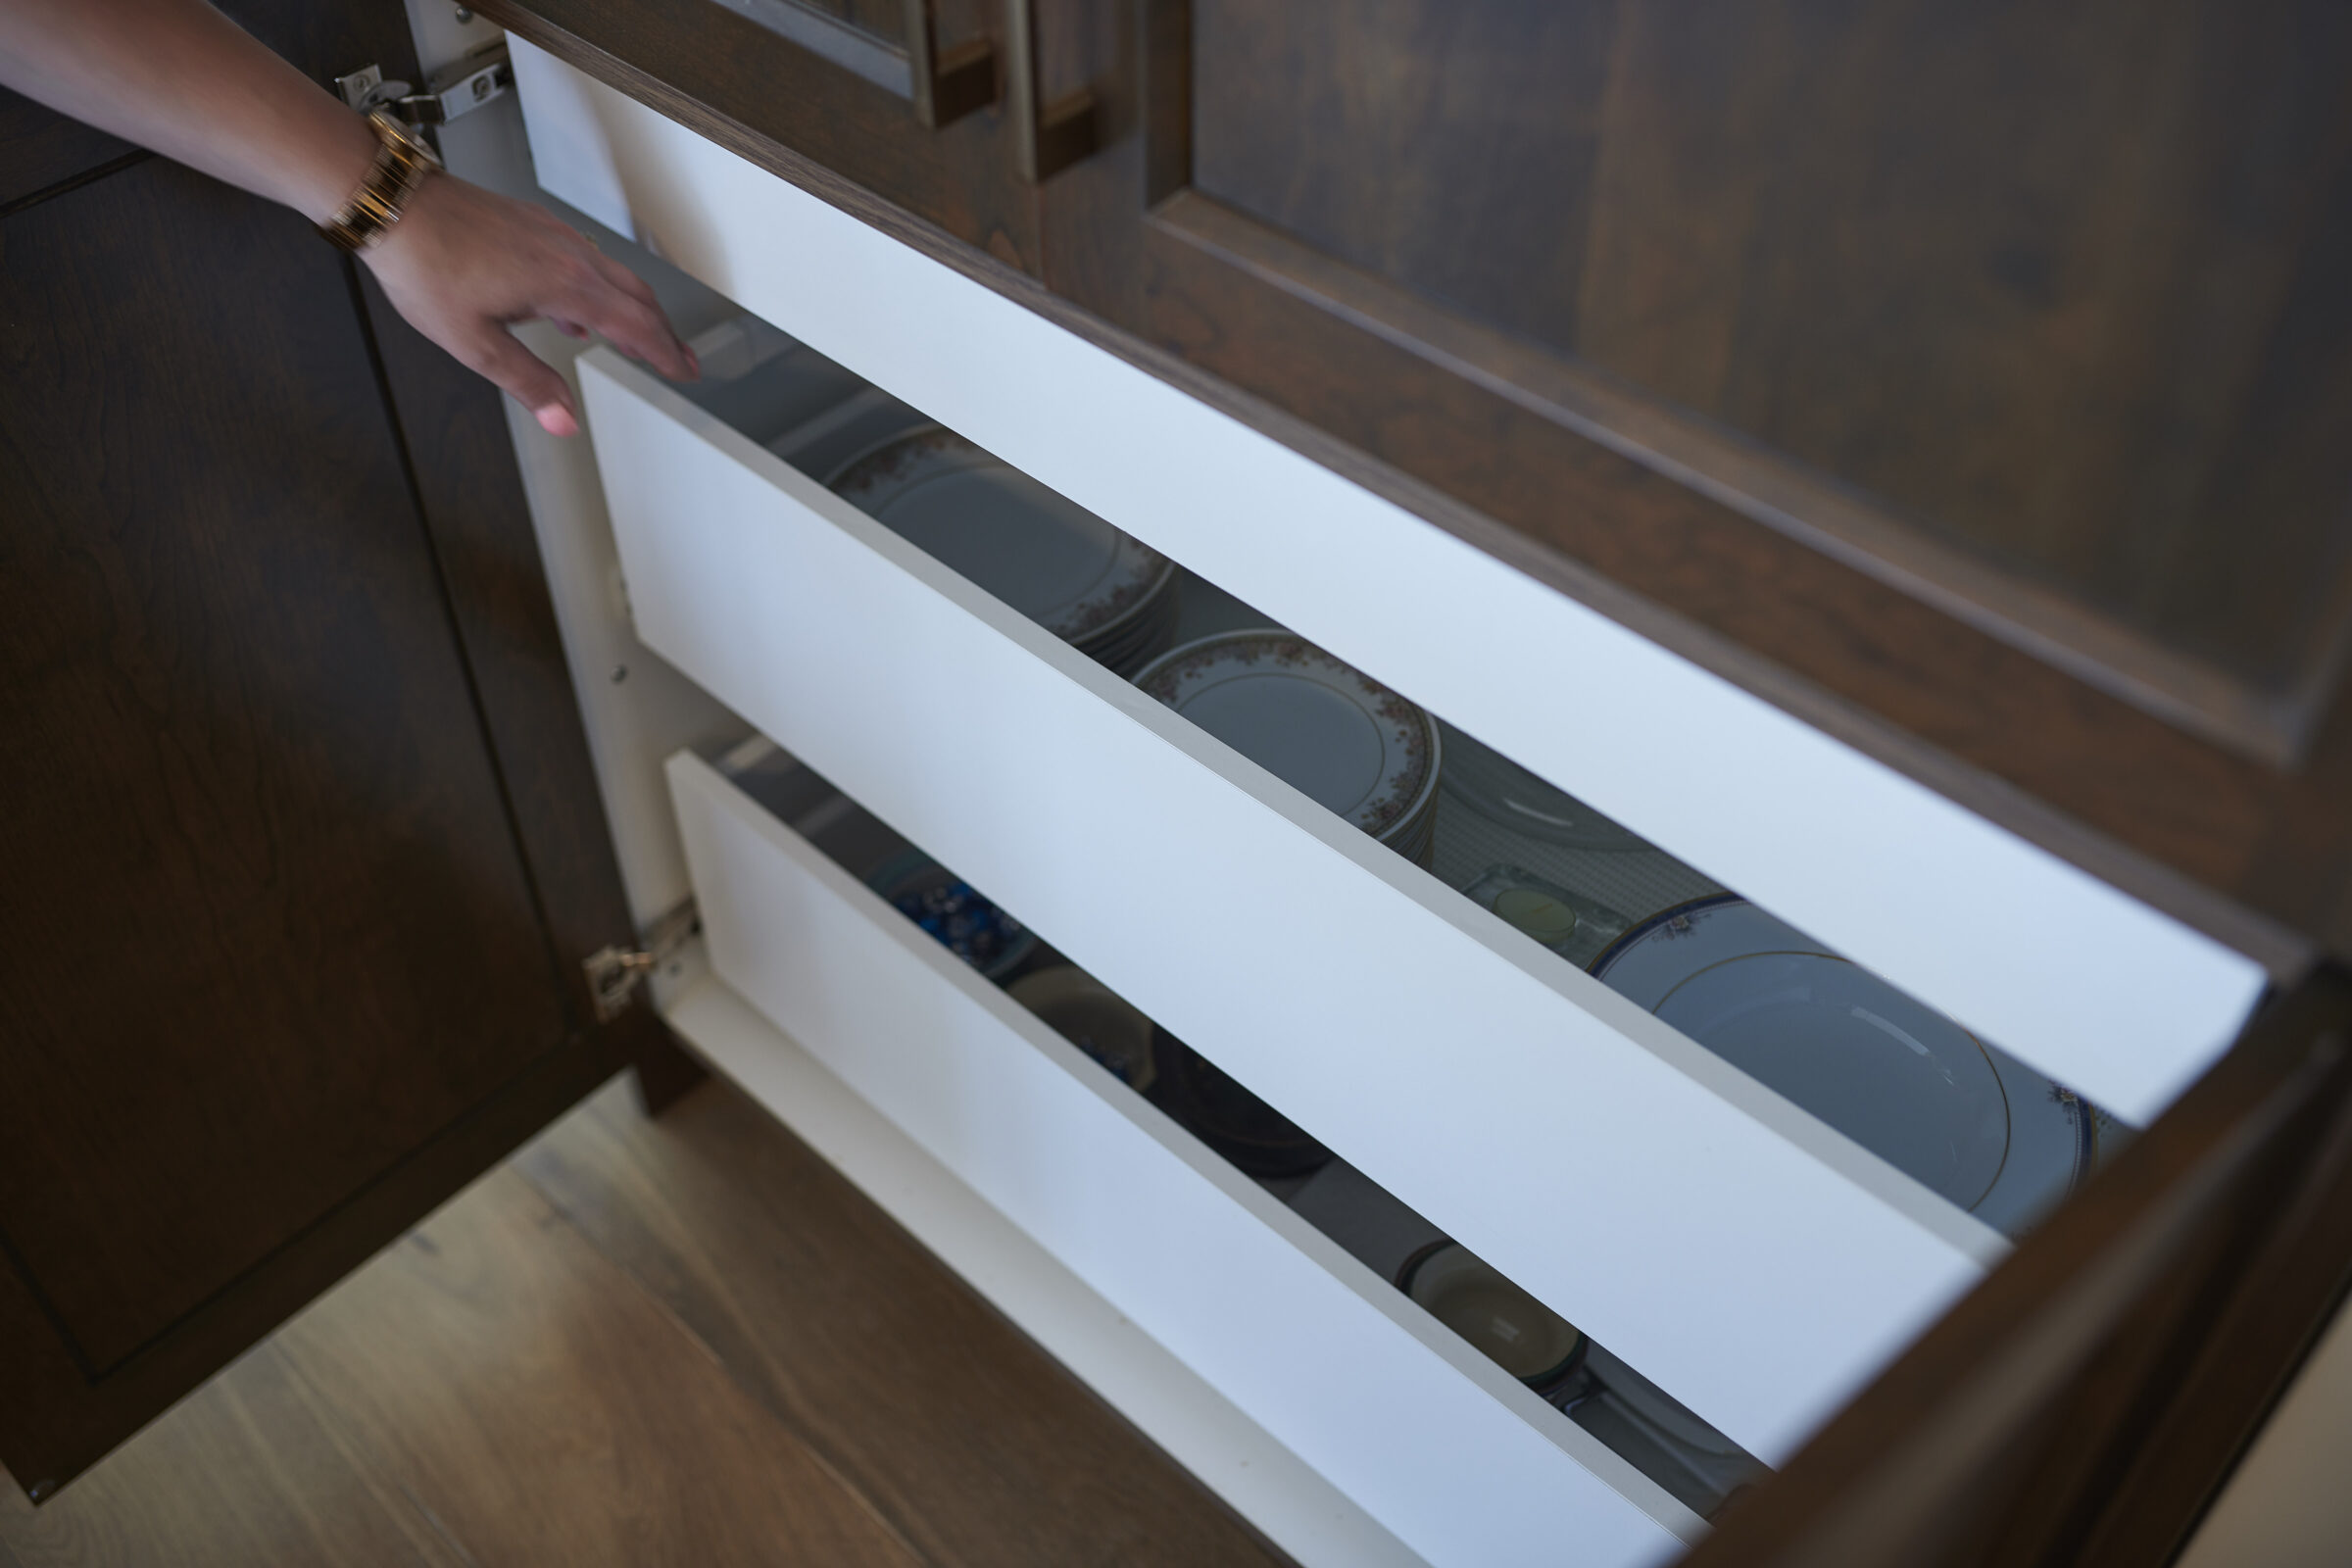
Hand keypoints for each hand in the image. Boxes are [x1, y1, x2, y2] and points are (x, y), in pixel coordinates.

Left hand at [362, 171, 696, 435]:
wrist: (396, 206)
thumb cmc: (426, 264)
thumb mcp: (475, 342)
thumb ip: (528, 382)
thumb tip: (563, 420)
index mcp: (563, 284)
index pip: (635, 325)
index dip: (663, 353)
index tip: (682, 371)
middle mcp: (568, 254)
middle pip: (638, 297)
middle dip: (664, 333)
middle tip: (682, 360)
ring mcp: (553, 235)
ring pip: (615, 276)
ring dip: (637, 311)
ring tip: (641, 339)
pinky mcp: (534, 225)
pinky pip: (587, 260)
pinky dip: (602, 290)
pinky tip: (579, 311)